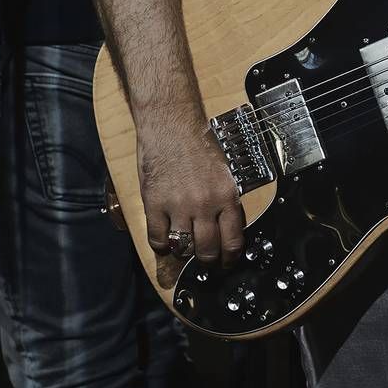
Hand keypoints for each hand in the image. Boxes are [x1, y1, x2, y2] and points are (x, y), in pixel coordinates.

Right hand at [138, 113, 244, 266]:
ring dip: (183, 252)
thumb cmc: (198, 142)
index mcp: (226, 195)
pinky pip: (158, 239)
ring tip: (184, 247)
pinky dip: (161, 245)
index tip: (226, 262)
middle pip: (208, 250)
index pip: (232, 240)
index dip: (229, 258)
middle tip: (205, 259)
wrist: (172, 125)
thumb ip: (224, 199)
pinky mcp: (155, 204)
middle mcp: (204, 204)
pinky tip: (164, 239)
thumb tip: (226, 226)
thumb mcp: (223, 171)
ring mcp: (178, 206)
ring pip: (183, 248)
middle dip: (207, 259)